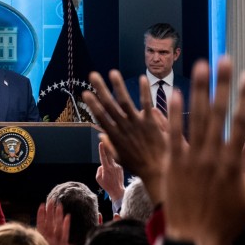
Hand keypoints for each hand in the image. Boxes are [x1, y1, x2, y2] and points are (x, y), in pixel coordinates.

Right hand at [83, 70, 167, 204]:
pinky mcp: (152, 123)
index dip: (92, 104)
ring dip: (119, 86)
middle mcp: (123, 127)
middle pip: (109, 105)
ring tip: (112, 72)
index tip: (85, 93)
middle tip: (93, 75)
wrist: (158, 171)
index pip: (100, 116)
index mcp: (114, 136)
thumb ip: (110, 146)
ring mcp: (137, 124)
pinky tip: (141, 78)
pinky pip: (147, 104)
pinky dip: (144, 91)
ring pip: (125, 101)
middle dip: (100, 89)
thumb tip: (101, 136)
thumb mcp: (120, 160)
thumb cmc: (139, 167)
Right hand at [95, 141, 124, 202]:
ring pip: (111, 161)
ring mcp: (118, 166)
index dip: (101, 150)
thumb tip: (102, 165)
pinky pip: (114, 165)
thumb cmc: (106, 185)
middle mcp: (113, 166)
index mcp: (107, 168)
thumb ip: (99, 170)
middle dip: (107, 148)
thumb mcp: (98, 179)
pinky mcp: (121, 168)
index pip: (103, 157)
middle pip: (109, 154)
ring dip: (108, 164)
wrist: (117, 190)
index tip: (101, 143)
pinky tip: (113, 175)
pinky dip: (112, 167)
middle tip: (105, 140)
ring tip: (109, 174)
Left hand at [163, 57, 244, 244]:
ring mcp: (190, 160)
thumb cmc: (225, 222)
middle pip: (217, 113)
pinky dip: (171, 115)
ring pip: (194, 119)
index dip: (244, 98)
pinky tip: (170, 94)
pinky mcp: (172, 165)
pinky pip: (172, 135)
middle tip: (223, 59)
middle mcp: (212, 156)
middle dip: (221, 85)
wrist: (193, 240)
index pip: (241, 123)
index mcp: (233, 163)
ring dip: (196, 91)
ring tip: (198, 67)